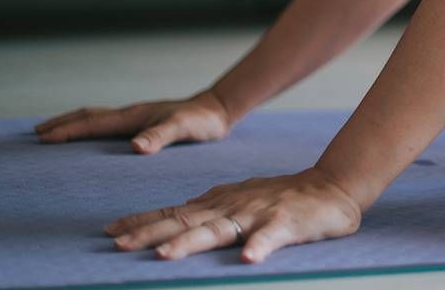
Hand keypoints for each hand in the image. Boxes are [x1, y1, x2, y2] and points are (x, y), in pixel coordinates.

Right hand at [34, 90, 231, 153]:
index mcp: (133, 117)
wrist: (218, 110)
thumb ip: (161, 137)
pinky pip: (109, 126)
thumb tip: (135, 147)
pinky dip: (92, 129)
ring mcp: (137, 118)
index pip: (93, 124)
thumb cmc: (202, 121)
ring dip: (74, 124)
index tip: (42, 138)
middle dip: (62, 123)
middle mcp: (131, 115)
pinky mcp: (144, 124)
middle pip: (89, 116)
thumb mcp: (183, 129)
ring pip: (98, 119)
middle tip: (37, 132)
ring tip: (54, 131)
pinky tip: (93, 139)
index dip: (67, 131)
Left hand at [104, 167, 361, 262]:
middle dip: (151, 233)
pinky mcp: (287, 224)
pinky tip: (248, 258)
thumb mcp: (242, 197)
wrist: (334, 186)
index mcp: (222, 202)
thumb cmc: (286, 197)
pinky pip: (272, 237)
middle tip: (119, 244)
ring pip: (220, 230)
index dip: (143, 221)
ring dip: (191, 242)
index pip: (175, 212)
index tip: (110, 231)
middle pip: (187, 221)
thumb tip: (176, 215)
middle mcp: (234, 206)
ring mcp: (259, 214)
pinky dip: (260, 246)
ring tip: (165, 256)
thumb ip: (212, 207)